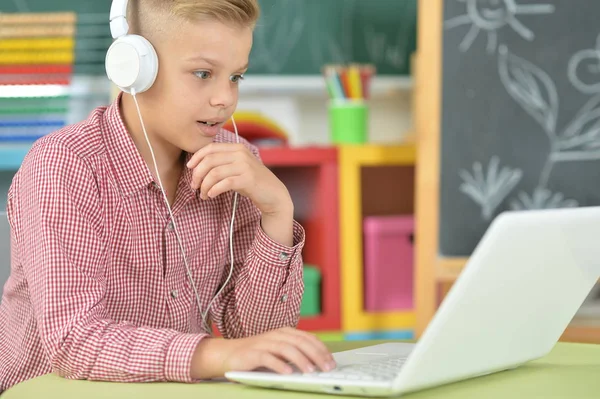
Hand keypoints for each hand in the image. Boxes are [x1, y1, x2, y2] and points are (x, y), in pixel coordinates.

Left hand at [187, 143, 291, 215]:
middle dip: (197, 174)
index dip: (197, 157)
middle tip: (194, 186)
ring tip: (203, 194)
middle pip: (209, 161)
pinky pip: (224, 183)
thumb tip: (197, 167)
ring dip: (204, 185)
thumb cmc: (251, 182)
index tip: (189, 168)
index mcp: (237, 148)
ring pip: (214, 173)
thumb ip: (222, 162)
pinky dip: (214, 190)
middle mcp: (241, 154)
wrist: (273, 194)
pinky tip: (211, 195)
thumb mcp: (237, 167)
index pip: (211, 148)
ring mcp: (245, 166)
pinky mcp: (248, 179)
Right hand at [192, 327, 335, 379]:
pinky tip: (288, 373)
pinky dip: (279, 365)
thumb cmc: (257, 354)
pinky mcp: (252, 354)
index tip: (331, 361)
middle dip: (316, 355)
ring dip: (301, 360)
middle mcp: (276, 335)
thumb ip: (295, 353)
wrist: (228, 354)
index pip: (308, 338)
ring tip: (311, 371)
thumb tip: (318, 363)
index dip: (321, 349)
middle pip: (300, 342)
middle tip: (327, 368)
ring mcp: (264, 343)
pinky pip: (267, 358)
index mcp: (285, 333)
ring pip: (286, 348)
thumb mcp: (279, 351)